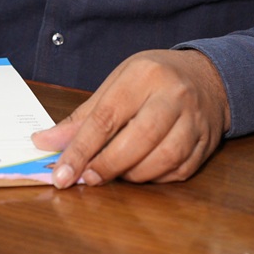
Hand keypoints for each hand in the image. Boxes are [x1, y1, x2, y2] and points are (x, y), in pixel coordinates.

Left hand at [31, 49, 229, 186]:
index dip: (81, 149)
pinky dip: (155, 177)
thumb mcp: (117, 83)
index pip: (107, 117)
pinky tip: (141, 172)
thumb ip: (84, 116)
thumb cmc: (154, 79)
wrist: (207, 78)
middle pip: (138, 138)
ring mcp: (195, 120)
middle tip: (88, 178)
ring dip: (133, 174)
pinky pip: (179, 170)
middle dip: (108, 165)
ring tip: (115, 172)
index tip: (63, 173)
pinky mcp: (206, 143)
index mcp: (144, 75)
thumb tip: (45, 142)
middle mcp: (173, 96)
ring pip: (163, 158)